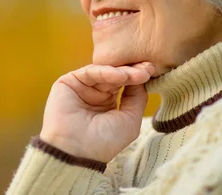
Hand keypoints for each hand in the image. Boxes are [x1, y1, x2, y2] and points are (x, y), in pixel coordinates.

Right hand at [39, 62, 155, 162]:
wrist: (77, 151)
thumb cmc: (104, 142)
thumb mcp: (130, 120)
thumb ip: (137, 98)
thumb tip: (142, 76)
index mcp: (109, 103)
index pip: (125, 83)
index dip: (138, 76)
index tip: (152, 71)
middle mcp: (95, 93)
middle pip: (117, 75)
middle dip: (134, 71)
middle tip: (148, 68)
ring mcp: (82, 87)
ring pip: (105, 72)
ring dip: (124, 72)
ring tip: (139, 75)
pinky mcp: (68, 82)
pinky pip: (90, 72)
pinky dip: (107, 72)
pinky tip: (121, 76)